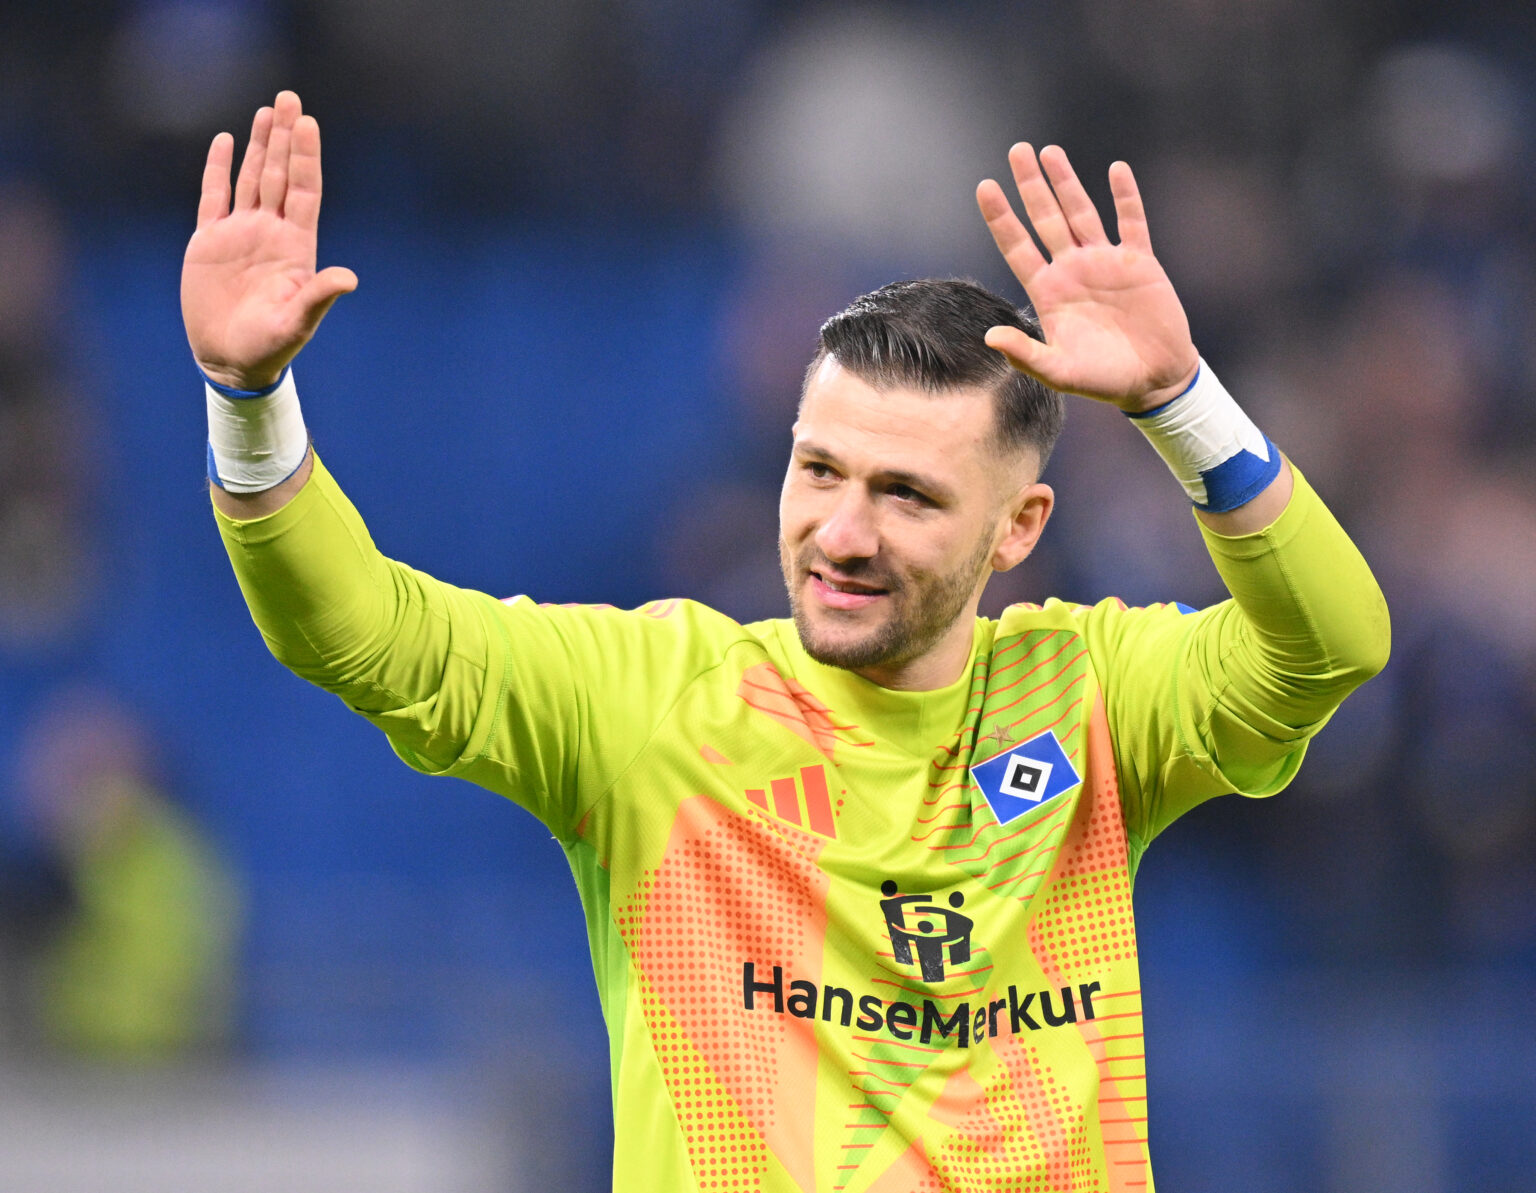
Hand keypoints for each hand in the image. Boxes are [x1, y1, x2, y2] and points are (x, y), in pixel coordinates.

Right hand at [182, 91, 356, 390]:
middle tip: (289, 98)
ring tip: (267, 110)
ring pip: (251, 178)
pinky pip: (213, 197)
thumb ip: (319, 296)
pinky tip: (225, 141)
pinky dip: (218, 169)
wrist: (232, 360)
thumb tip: (349, 278)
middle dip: (284, 137)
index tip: (308, 124)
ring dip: (258, 144)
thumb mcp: (298, 322)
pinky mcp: (209, 241)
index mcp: (296, 246)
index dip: (306, 158)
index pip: (303, 192)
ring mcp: (241, 233)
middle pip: (279, 174)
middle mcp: (271, 232)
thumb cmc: (271, 346)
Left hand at [976, 144, 1197, 411]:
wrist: (1153, 381)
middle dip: (1030, 185)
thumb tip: (990, 336)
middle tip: (1016, 150)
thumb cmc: (1102, 380)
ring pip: (1082, 212)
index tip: (984, 186)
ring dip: (1067, 182)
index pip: (1017, 247)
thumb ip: (1025, 354)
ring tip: (1049, 151)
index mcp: (1049, 292)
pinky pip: (1131, 222)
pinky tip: (1116, 170)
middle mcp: (1072, 270)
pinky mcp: (1139, 262)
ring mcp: (1105, 262)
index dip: (1001, 218)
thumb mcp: (1058, 373)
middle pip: (1045, 218)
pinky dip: (1125, 197)